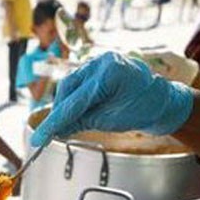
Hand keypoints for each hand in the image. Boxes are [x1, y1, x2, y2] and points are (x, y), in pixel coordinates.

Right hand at [29, 51, 193, 145]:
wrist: (160, 100)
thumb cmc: (142, 109)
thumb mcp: (110, 121)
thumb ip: (81, 122)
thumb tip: (57, 131)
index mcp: (110, 72)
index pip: (75, 101)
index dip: (54, 122)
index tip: (39, 139)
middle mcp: (102, 61)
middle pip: (67, 88)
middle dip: (59, 112)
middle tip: (50, 134)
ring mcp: (99, 61)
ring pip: (69, 84)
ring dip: (65, 105)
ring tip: (64, 125)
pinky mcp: (97, 66)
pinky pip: (77, 82)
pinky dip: (72, 98)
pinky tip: (71, 113)